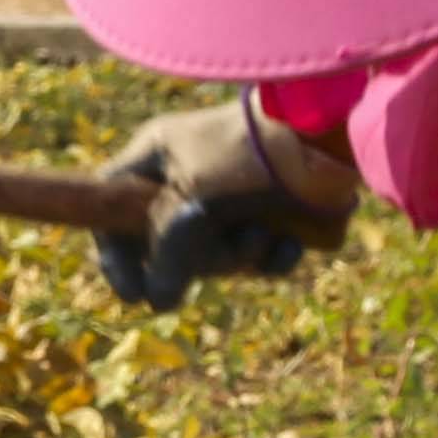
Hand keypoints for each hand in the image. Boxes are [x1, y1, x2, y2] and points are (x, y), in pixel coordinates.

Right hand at [92, 95, 358, 309]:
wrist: (324, 134)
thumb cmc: (243, 156)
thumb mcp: (191, 204)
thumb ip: (166, 256)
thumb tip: (158, 302)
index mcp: (157, 157)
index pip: (113, 210)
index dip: (117, 255)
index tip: (132, 293)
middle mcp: (189, 178)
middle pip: (170, 246)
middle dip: (201, 259)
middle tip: (224, 249)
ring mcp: (232, 197)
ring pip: (217, 257)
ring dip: (239, 256)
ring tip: (260, 234)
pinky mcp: (272, 213)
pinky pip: (258, 256)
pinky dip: (272, 257)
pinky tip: (288, 242)